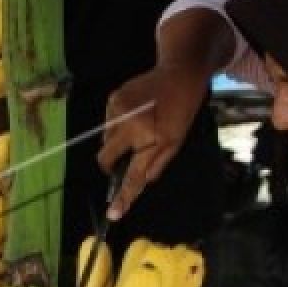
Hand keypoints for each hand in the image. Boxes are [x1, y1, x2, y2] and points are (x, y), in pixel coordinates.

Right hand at [98, 62, 211, 220]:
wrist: (179, 72)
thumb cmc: (182, 109)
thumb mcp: (176, 140)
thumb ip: (157, 164)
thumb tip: (142, 182)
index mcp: (149, 138)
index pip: (133, 175)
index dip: (123, 196)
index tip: (112, 214)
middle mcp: (128, 125)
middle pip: (106, 157)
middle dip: (111, 162)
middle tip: (125, 157)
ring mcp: (117, 110)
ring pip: (105, 138)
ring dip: (116, 141)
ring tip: (137, 126)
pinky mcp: (113, 97)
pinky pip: (107, 122)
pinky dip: (117, 124)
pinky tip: (134, 113)